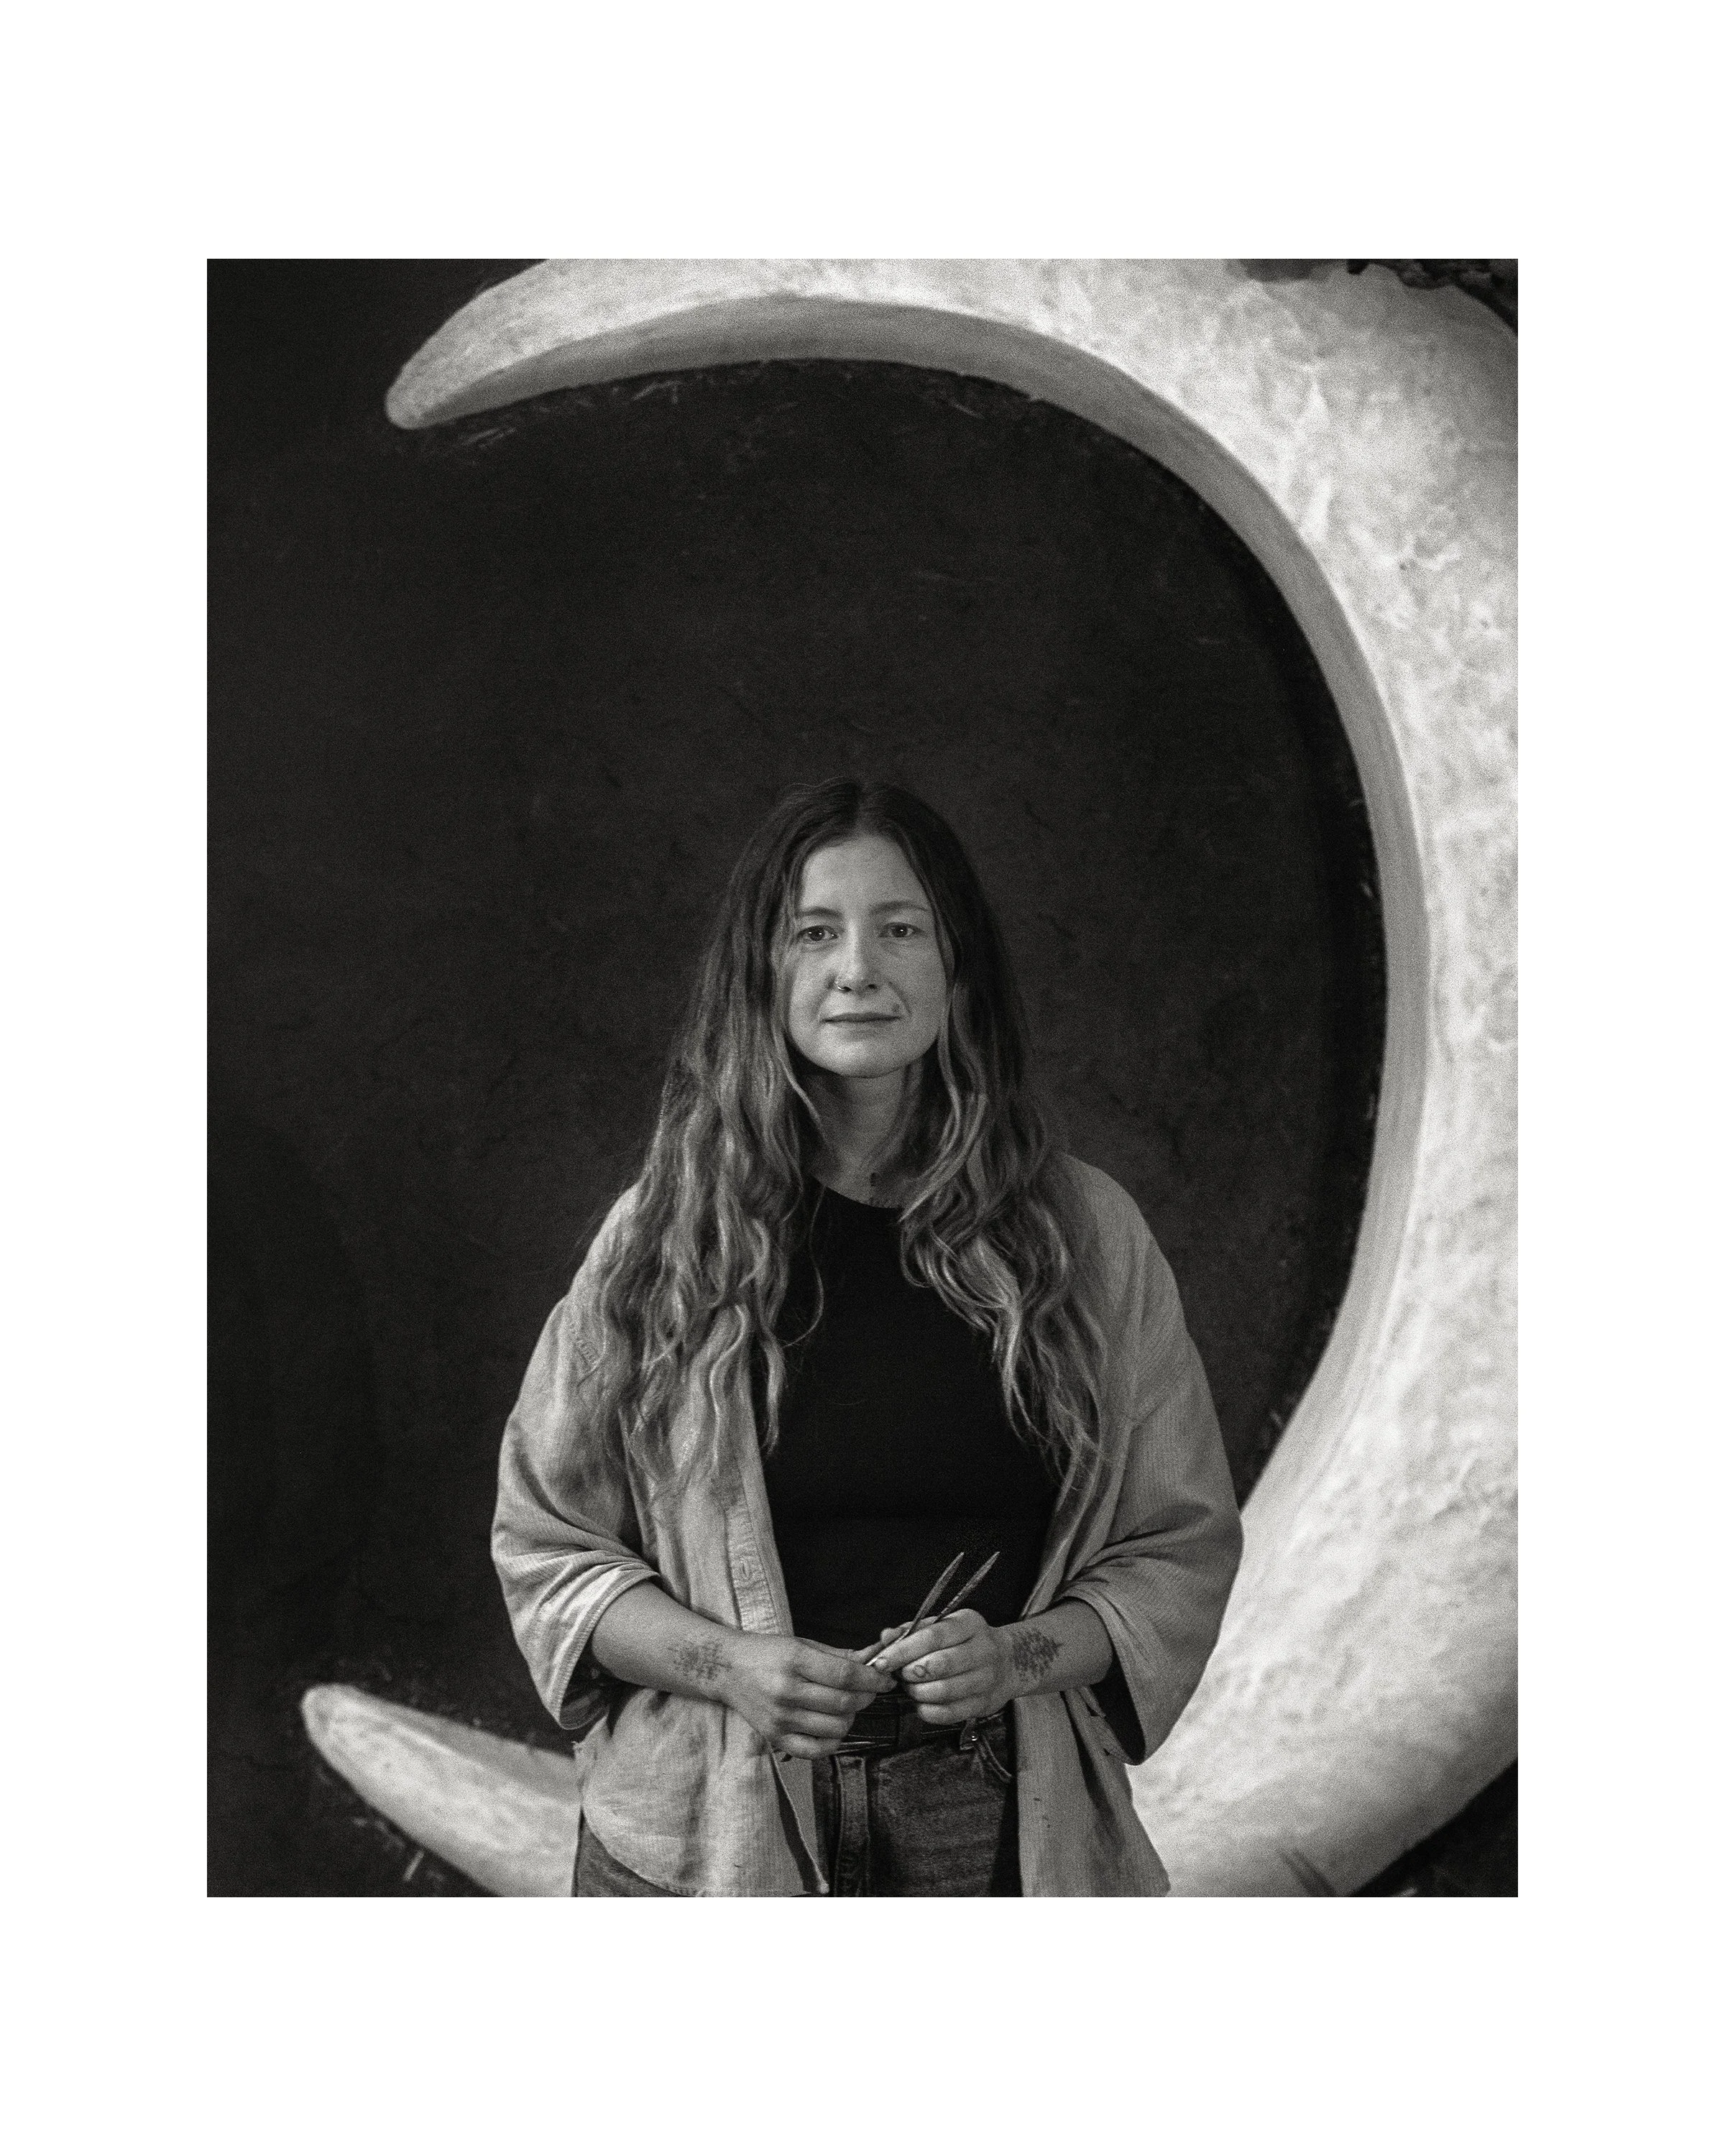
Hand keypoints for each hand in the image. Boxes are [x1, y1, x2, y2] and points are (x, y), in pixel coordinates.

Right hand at [718, 1632, 894, 1758]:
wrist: (727, 1669)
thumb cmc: (768, 1653)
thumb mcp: (802, 1644)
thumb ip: (839, 1656)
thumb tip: (874, 1660)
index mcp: (794, 1660)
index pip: (845, 1676)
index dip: (872, 1679)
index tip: (886, 1679)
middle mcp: (786, 1691)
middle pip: (844, 1703)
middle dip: (866, 1697)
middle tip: (868, 1690)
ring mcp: (780, 1718)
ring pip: (836, 1728)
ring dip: (851, 1718)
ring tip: (846, 1706)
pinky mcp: (775, 1737)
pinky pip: (816, 1750)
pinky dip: (833, 1740)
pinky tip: (832, 1726)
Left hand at [869, 1606, 1015, 1724]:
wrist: (1007, 1662)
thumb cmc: (964, 1642)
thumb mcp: (943, 1626)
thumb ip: (912, 1631)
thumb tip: (886, 1637)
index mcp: (970, 1624)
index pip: (933, 1636)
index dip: (903, 1650)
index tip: (882, 1661)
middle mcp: (983, 1649)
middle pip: (940, 1665)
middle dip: (910, 1673)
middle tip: (899, 1675)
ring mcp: (987, 1679)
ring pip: (944, 1691)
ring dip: (918, 1692)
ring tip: (910, 1688)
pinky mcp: (984, 1704)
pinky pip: (950, 1713)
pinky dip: (928, 1711)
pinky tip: (921, 1703)